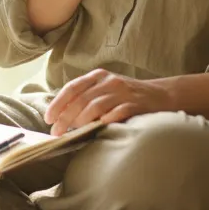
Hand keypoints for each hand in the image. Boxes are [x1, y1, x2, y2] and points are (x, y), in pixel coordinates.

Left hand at [43, 69, 170, 135]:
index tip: (48, 118)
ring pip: (96, 106)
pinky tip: (98, 129)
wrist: (160, 95)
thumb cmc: (127, 95)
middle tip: (56, 132)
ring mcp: (122, 92)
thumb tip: (62, 116)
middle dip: (65, 117)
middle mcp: (109, 81)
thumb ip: (87, 96)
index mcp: (98, 76)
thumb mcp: (106, 89)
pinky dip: (106, 120)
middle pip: (81, 99)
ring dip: (81, 121)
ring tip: (73, 133)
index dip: (58, 103)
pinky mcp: (135, 104)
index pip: (72, 88)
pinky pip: (117, 112)